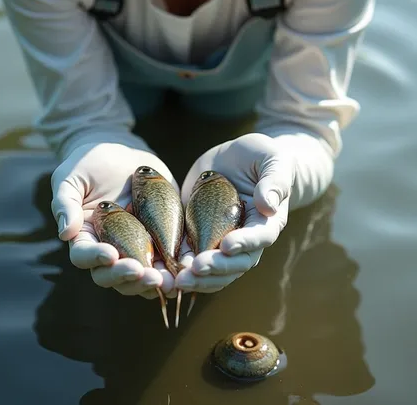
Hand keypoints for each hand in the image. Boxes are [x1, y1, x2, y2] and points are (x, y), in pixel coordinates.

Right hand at [51, 142, 179, 297]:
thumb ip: (66, 202)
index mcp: (85, 238)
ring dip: (156, 283)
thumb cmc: (89, 163)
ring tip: (171, 281)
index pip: (85, 256)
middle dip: (130, 278)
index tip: (110, 254)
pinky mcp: (161, 240)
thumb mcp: (72, 176)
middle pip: (114, 276)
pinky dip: (179, 267)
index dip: (96, 258)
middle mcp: (109, 249)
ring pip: (142, 277)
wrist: (123, 153)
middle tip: (148, 275)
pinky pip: (170, 260)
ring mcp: (136, 248)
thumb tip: (65, 233)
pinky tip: (190, 266)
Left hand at [175, 133, 295, 294]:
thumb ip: (274, 181)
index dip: (244, 243)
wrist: (239, 159)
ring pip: (214, 270)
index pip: (259, 238)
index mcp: (267, 221)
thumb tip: (268, 205)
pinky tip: (164, 274)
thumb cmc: (262, 157)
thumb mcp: (272, 160)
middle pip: (235, 262)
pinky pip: (191, 258)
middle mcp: (246, 239)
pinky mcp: (199, 236)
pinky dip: (179, 269)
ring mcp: (222, 241)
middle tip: (195, 269)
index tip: (226, 245)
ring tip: (177, 280)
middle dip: (216, 268)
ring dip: (197, 278)